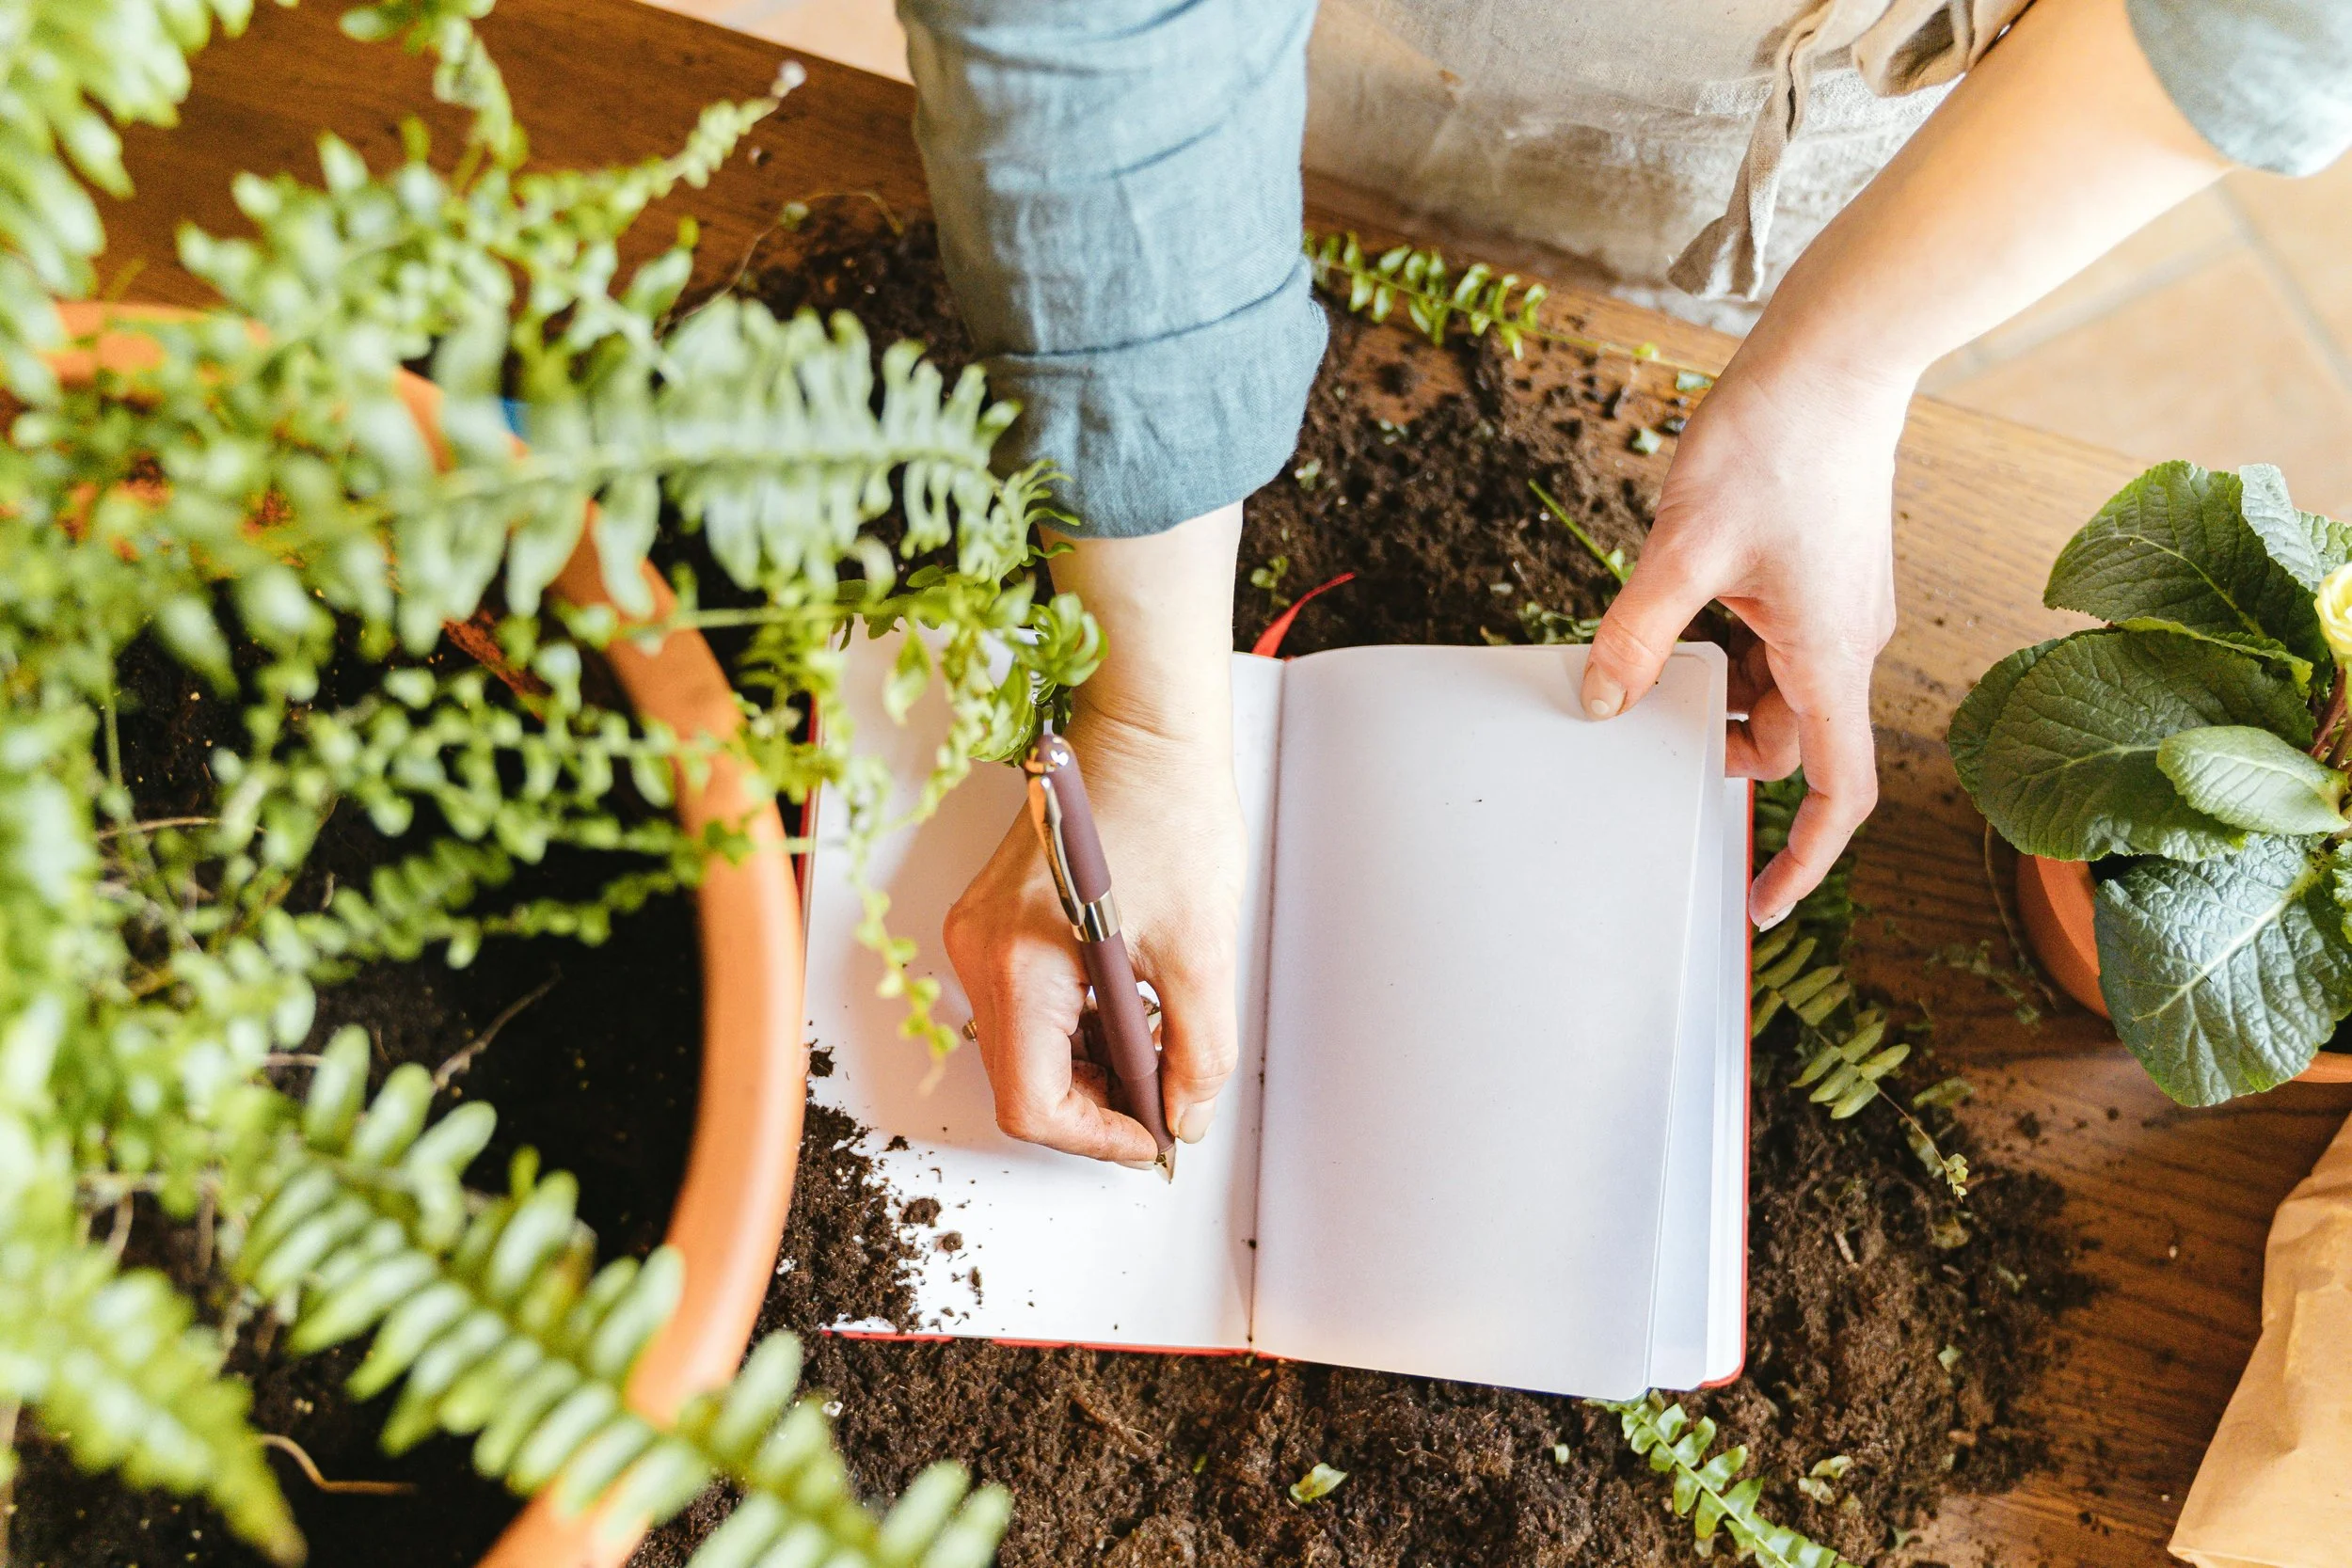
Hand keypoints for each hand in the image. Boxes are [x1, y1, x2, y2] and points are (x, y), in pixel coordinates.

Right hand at [945, 705, 1244, 1162]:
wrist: (1146, 734)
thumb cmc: (1167, 812)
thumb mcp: (1202, 950)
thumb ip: (1198, 1050)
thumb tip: (1186, 1116)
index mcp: (1019, 961)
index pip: (1032, 1102)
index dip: (1097, 1137)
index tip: (1153, 1138)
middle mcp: (979, 952)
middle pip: (1021, 1081)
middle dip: (1096, 1105)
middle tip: (1165, 1102)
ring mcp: (979, 937)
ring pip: (1023, 1049)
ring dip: (1089, 1067)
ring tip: (1158, 1047)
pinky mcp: (995, 925)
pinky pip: (1025, 1006)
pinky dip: (1076, 1028)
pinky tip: (1129, 1012)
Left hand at [1580, 353, 1907, 928]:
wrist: (1834, 360)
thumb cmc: (1776, 443)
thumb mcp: (1684, 549)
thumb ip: (1637, 633)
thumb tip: (1601, 701)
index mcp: (1830, 656)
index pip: (1838, 792)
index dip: (1803, 858)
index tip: (1761, 901)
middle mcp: (1846, 643)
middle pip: (1791, 742)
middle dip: (1725, 752)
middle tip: (1651, 739)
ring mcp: (1836, 610)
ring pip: (1777, 691)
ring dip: (1719, 696)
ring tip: (1654, 664)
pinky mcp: (1820, 579)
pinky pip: (1775, 646)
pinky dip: (1729, 652)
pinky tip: (1679, 617)